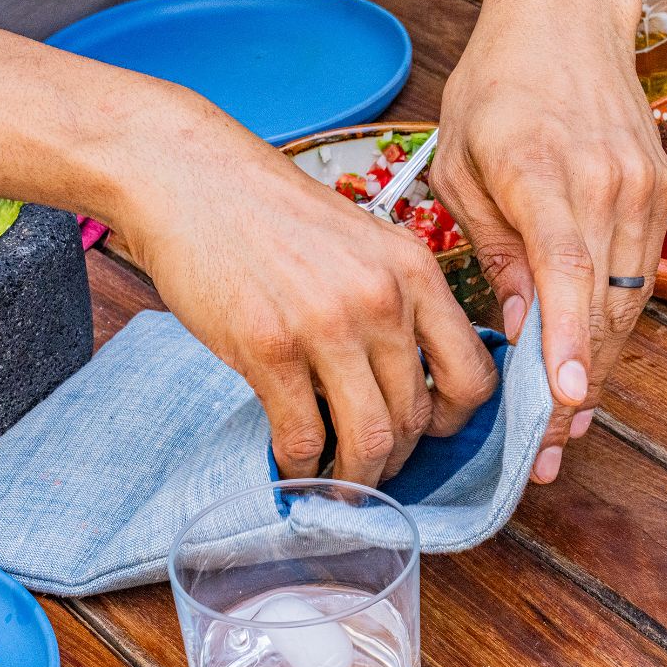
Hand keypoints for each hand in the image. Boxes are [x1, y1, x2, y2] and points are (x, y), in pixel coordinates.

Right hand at [116, 119, 498, 486]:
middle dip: (398, 459)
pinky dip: (302, 464)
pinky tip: (293, 463)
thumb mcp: (365, 243)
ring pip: (369, 437)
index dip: (456, 420)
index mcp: (415, 271)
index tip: (431, 432)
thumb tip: (413, 383)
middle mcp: (382, 300)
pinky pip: (303, 434)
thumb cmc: (276, 217)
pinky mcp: (269, 348)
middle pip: (417, 416)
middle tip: (375, 469)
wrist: (193, 181)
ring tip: (340, 485)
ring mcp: (327, 325)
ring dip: (356, 477)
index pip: (472, 373)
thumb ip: (398, 302)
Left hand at [432, 0, 666, 483]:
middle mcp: (606, 184)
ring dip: (599, 365)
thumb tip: (515, 330)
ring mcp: (642, 188)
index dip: (569, 345)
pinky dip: (613, 321)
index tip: (566, 405)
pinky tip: (586, 357)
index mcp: (544, 171)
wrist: (569, 12)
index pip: (566, 272)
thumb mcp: (462, 161)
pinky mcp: (660, 191)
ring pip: (628, 302)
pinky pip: (639, 276)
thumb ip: (491, 248)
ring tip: (564, 424)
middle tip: (546, 451)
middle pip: (604, 307)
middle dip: (579, 386)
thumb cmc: (498, 82)